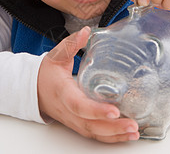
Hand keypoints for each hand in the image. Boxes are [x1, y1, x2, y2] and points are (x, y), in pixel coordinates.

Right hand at [38, 27, 138, 142]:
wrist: (35, 89)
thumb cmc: (46, 73)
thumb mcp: (57, 55)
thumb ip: (71, 43)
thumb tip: (86, 31)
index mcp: (64, 92)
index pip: (79, 105)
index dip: (96, 110)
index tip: (114, 111)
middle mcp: (69, 110)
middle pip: (90, 124)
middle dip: (112, 127)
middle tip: (133, 125)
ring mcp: (73, 119)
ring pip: (93, 133)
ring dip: (114, 135)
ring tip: (134, 132)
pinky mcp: (77, 123)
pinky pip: (93, 134)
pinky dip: (109, 137)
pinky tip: (124, 136)